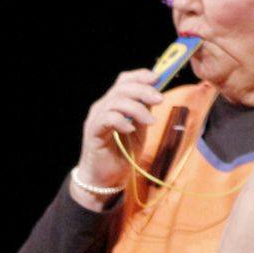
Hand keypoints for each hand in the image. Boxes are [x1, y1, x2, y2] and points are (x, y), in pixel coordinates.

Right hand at [74, 68, 164, 203]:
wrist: (107, 176)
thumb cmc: (123, 151)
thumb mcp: (140, 129)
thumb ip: (145, 112)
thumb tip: (156, 95)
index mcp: (115, 102)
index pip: (124, 80)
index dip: (140, 76)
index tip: (158, 78)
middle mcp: (103, 106)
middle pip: (122, 88)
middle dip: (143, 90)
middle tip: (160, 100)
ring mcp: (96, 118)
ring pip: (115, 101)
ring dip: (137, 109)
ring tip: (150, 122)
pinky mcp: (93, 131)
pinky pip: (106, 118)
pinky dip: (121, 121)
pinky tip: (130, 129)